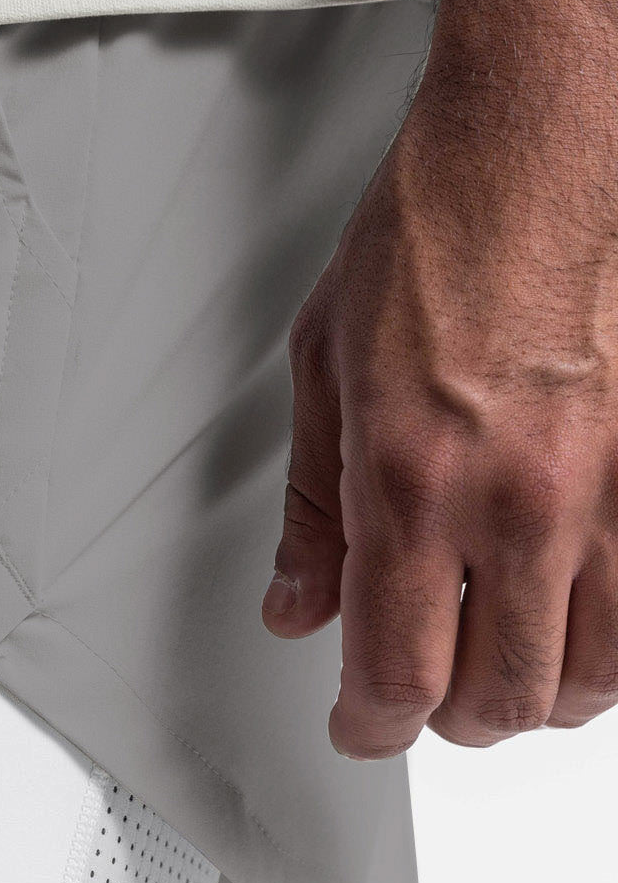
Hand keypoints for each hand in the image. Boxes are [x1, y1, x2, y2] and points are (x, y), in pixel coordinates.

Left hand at [265, 0, 617, 758]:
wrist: (535, 155)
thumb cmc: (430, 239)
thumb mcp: (323, 371)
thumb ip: (313, 511)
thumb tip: (297, 605)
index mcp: (412, 479)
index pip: (394, 672)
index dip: (368, 726)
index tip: (356, 727)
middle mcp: (520, 502)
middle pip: (496, 698)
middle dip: (441, 718)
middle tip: (410, 694)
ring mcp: (611, 495)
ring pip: (585, 679)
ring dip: (524, 692)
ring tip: (481, 658)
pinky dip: (601, 648)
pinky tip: (561, 617)